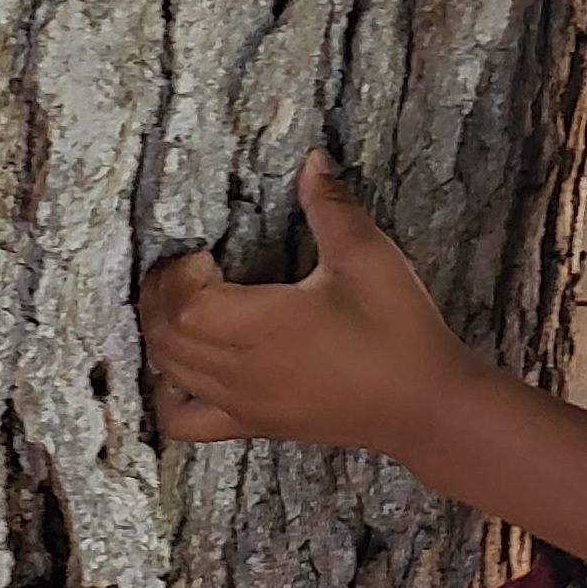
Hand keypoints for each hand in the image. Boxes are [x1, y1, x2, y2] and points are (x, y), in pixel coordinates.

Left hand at [139, 153, 483, 450]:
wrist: (426, 404)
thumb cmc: (398, 332)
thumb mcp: (368, 256)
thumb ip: (331, 206)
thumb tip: (311, 162)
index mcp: (260, 327)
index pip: (183, 303)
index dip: (178, 273)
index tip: (205, 252)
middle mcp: (240, 371)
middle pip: (165, 336)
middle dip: (160, 296)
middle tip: (184, 267)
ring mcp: (243, 404)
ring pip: (168, 372)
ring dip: (160, 335)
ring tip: (184, 305)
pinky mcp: (256, 425)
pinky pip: (184, 419)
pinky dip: (169, 392)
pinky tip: (188, 368)